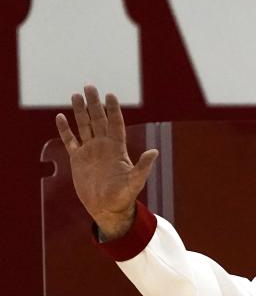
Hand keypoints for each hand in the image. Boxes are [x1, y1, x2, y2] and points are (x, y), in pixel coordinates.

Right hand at [56, 85, 157, 238]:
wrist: (107, 209)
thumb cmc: (124, 196)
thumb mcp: (135, 181)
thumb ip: (143, 166)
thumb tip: (154, 152)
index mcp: (117, 148)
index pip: (115, 124)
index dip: (113, 110)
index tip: (110, 95)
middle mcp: (104, 146)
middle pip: (98, 119)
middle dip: (94, 103)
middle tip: (89, 86)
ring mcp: (90, 151)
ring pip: (84, 126)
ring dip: (80, 111)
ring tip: (76, 95)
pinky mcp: (78, 159)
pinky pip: (70, 141)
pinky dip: (65, 130)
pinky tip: (60, 117)